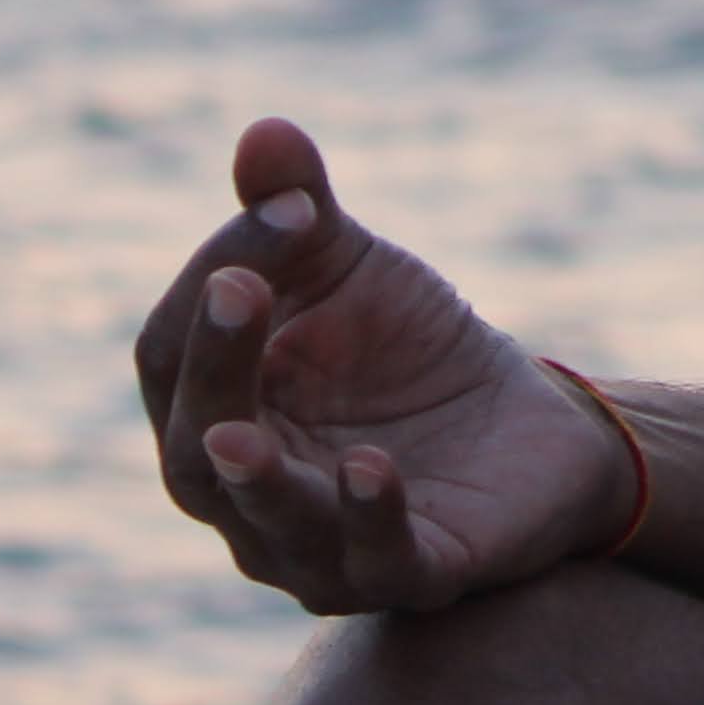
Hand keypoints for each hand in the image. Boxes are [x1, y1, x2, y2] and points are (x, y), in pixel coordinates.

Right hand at [132, 117, 644, 612]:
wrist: (531, 419)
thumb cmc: (409, 351)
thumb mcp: (356, 268)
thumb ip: (298, 210)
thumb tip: (265, 130)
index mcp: (215, 416)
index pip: (172, 357)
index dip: (212, 283)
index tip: (293, 207)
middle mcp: (246, 502)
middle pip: (197, 446)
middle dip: (214, 364)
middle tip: (241, 286)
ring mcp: (323, 551)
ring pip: (269, 525)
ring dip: (258, 478)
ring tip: (244, 433)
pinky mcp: (417, 573)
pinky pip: (378, 560)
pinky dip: (369, 516)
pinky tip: (373, 469)